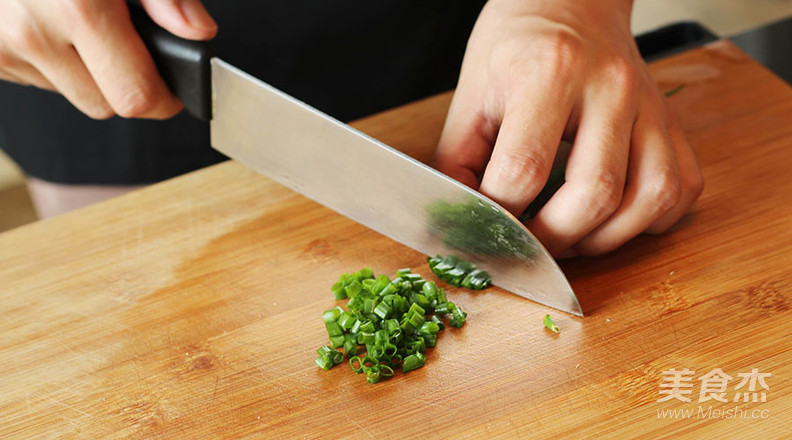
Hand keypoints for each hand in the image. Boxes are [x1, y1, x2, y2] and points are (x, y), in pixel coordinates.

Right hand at [0, 0, 215, 118]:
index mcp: (78, 7)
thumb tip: (198, 32)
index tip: (172, 92)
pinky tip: (51, 21)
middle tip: (127, 44)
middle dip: (125, 83)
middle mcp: (34, 32)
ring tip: (78, 19)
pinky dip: (52, 60)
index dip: (163, 99)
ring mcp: (3, 46)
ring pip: (71, 93)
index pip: (135, 96)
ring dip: (86, 71)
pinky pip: (37, 78)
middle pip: (105, 105)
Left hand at [433, 0, 702, 256]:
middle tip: (527, 244)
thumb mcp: (470, 94)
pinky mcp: (671, 120)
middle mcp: (609, 86)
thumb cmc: (514, 47)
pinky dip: (650, 220)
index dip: (498, 216)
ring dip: (606, 240)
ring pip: (649, 198)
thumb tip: (458, 223)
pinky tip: (614, 218)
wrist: (570, 2)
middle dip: (553, 239)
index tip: (486, 230)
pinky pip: (681, 188)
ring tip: (570, 237)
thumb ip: (458, 160)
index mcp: (548, 72)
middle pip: (593, 194)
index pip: (522, 171)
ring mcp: (649, 103)